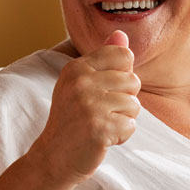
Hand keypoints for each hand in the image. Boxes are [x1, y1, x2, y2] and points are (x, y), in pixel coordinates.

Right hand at [30, 30, 140, 186]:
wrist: (54, 156)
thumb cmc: (72, 118)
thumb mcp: (81, 83)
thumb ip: (103, 58)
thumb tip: (122, 33)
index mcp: (76, 67)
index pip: (123, 55)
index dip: (121, 76)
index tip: (103, 90)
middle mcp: (81, 82)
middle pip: (132, 81)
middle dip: (124, 100)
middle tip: (100, 112)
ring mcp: (89, 105)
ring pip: (134, 105)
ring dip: (123, 119)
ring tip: (101, 124)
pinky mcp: (99, 128)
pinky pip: (131, 126)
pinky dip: (121, 136)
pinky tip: (103, 138)